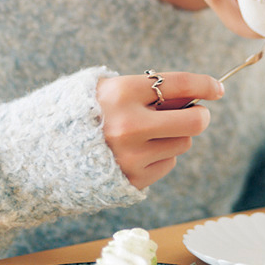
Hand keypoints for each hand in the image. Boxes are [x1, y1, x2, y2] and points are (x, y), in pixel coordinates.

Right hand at [97, 71, 222, 189]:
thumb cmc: (86, 112)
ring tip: (147, 133)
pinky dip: (160, 156)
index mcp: (122, 93)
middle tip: (198, 113)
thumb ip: (150, 89)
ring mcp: (132, 156)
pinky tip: (137, 152)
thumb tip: (196, 95)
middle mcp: (129, 125)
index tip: (217, 88)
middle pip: (194, 121)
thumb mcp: (111, 88)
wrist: (47, 152)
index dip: (205, 84)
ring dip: (174, 136)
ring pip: (183, 143)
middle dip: (201, 115)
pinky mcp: (133, 180)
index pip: (180, 84)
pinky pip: (168, 164)